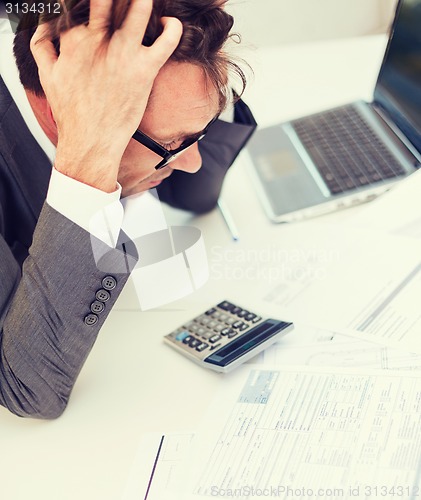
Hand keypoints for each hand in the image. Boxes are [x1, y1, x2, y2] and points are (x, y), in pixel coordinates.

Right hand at [30, 0, 181, 191]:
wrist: (90, 142)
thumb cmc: (71, 112)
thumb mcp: (47, 75)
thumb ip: (42, 45)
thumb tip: (45, 27)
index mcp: (75, 38)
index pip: (83, 1)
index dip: (93, 0)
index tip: (102, 4)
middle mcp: (99, 40)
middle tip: (124, 2)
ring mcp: (123, 54)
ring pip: (139, 9)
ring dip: (144, 1)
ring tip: (145, 2)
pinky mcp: (144, 70)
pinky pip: (166, 40)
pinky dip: (172, 27)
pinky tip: (168, 25)